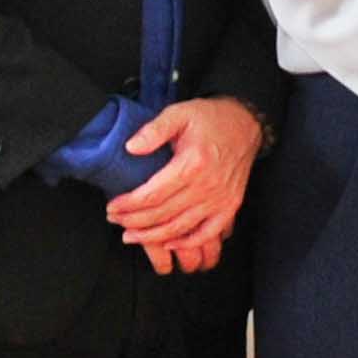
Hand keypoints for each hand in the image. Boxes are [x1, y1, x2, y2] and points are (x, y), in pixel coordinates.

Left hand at [103, 97, 263, 273]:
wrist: (245, 123)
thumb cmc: (210, 119)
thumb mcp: (179, 114)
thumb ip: (154, 130)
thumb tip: (131, 148)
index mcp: (191, 164)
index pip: (152, 195)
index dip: (128, 205)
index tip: (112, 207)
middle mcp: (206, 186)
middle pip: (162, 215)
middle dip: (134, 222)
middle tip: (115, 221)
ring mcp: (220, 200)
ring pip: (180, 228)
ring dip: (153, 237)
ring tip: (132, 236)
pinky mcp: (229, 206)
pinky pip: (207, 234)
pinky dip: (187, 244)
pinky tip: (169, 244)